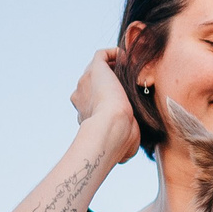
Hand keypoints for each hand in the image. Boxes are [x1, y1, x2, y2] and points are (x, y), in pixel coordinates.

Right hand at [73, 48, 140, 164]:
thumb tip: (125, 157)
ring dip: (113, 65)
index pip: (95, 102)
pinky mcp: (95, 68)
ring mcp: (85, 82)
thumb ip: (122, 148)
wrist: (112, 128)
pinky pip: (102, 55)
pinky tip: (129, 59)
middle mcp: (81, 96)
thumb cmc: (118, 141)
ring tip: (132, 68)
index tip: (127, 99)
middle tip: (131, 80)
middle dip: (111, 80)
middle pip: (94, 83)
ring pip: (97, 68)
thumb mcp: (121, 147)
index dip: (110, 99)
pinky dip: (115, 54)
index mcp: (85, 113)